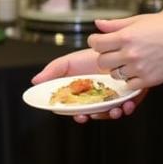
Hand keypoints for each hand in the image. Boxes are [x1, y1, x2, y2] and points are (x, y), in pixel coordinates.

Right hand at [31, 47, 145, 123]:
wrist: (116, 47)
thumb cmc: (91, 55)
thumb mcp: (69, 62)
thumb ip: (53, 71)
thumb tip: (34, 81)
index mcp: (81, 92)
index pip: (76, 108)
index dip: (76, 115)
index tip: (79, 116)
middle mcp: (96, 97)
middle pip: (93, 113)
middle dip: (95, 116)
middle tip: (97, 114)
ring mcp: (111, 97)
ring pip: (110, 112)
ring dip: (112, 114)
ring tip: (115, 109)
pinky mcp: (127, 96)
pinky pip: (127, 107)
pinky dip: (127, 108)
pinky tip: (126, 104)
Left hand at [88, 12, 162, 87]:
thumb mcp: (140, 20)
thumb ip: (116, 24)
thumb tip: (97, 24)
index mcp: (125, 37)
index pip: (96, 44)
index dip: (95, 42)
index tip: (99, 41)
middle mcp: (129, 53)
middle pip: (102, 61)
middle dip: (105, 56)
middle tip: (114, 52)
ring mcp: (138, 68)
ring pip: (114, 74)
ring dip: (117, 68)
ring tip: (128, 61)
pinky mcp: (148, 80)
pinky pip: (129, 85)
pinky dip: (130, 79)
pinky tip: (137, 71)